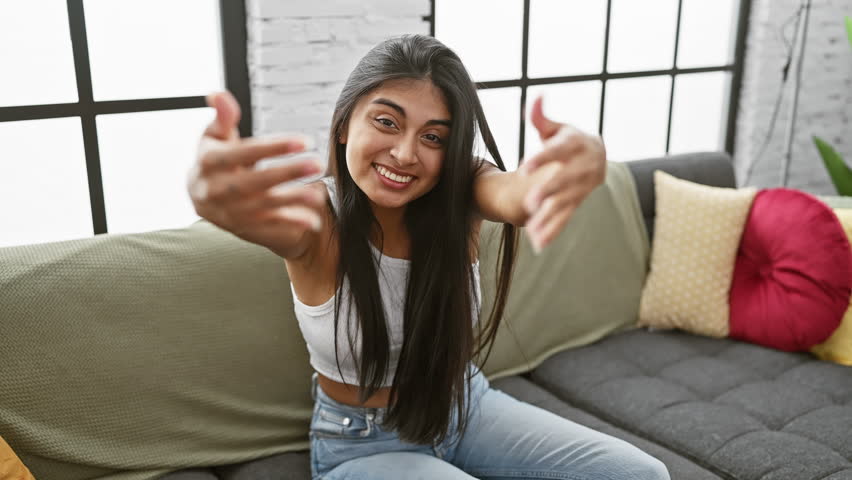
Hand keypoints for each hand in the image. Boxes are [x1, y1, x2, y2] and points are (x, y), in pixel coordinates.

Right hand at [187, 90, 326, 255]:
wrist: (202, 198)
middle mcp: (216, 191)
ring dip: (293, 201)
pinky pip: (269, 226)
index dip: (272, 147)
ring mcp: (230, 212)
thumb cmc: (215, 160)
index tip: (304, 141)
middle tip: (318, 164)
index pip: (242, 153)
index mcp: (208, 164)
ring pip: (264, 207)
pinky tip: (313, 220)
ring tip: (319, 194)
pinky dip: (291, 224)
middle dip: (287, 173)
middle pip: (253, 182)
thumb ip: (223, 118)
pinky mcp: (244, 227)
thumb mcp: (214, 137)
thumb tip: (219, 95)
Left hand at [519, 95, 606, 252]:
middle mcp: (585, 166)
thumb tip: (536, 96)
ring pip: (566, 202)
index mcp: (578, 143)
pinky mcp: (578, 202)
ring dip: (549, 216)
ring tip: (531, 227)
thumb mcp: (555, 127)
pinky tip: (537, 243)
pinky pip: (566, 218)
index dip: (542, 158)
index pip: (559, 151)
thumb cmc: (567, 138)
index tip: (523, 166)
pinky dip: (552, 230)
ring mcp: (584, 187)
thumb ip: (541, 117)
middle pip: (565, 180)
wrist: (596, 156)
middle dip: (548, 191)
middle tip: (529, 202)